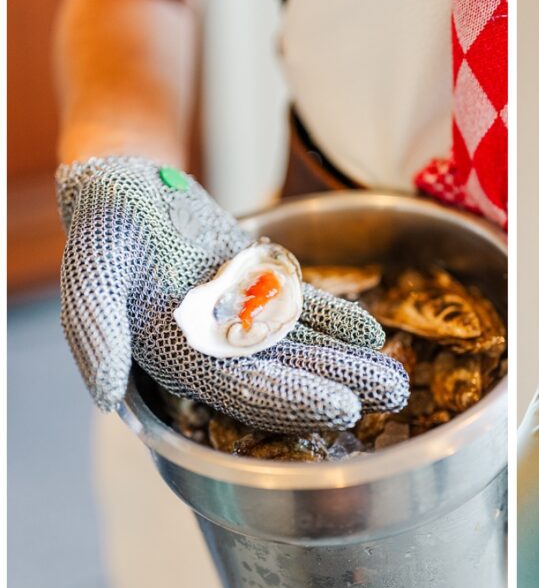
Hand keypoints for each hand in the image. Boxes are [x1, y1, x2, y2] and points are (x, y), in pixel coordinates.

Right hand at [57, 156, 408, 433]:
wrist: (122, 179)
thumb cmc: (102, 223)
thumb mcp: (93, 269)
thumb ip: (95, 331)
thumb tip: (106, 396)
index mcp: (176, 356)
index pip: (243, 390)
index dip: (293, 401)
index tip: (344, 408)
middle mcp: (213, 347)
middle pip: (286, 376)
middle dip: (338, 388)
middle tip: (393, 399)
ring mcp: (240, 317)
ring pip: (302, 346)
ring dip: (347, 363)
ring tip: (396, 378)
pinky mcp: (258, 287)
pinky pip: (303, 308)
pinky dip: (336, 321)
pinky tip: (373, 333)